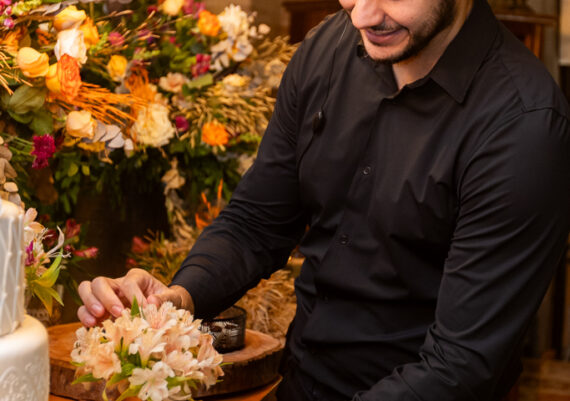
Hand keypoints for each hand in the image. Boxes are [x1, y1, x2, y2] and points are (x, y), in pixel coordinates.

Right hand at [77, 268, 193, 326]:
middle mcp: (117, 284)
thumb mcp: (173, 298)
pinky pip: (84, 310)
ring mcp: (105, 296)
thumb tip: (151, 302)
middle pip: (100, 282)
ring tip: (99, 317)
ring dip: (90, 304)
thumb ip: (165, 298)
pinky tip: (93, 326)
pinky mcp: (98, 311)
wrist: (165, 310)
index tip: (143, 310)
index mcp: (136, 277)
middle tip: (118, 312)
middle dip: (106, 297)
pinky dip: (85, 317)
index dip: (134, 296)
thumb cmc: (168, 301)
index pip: (128, 282)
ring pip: (86, 290)